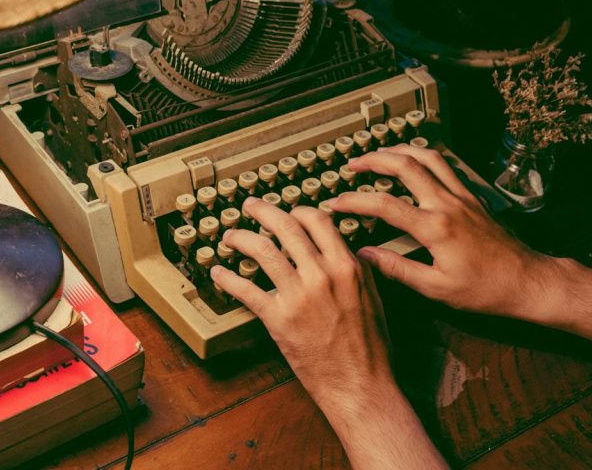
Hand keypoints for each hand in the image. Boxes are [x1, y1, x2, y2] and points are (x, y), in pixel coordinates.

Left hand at [212, 198, 393, 406]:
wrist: (360, 384)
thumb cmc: (369, 347)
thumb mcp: (372, 297)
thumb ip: (357, 270)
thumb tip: (348, 251)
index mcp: (346, 266)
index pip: (317, 220)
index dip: (298, 211)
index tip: (288, 212)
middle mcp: (322, 274)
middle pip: (285, 226)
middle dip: (262, 211)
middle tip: (250, 207)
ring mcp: (298, 295)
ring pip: (262, 250)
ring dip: (241, 238)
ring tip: (230, 236)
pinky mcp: (278, 319)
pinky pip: (246, 290)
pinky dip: (227, 278)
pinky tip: (218, 273)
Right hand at [328, 144, 557, 320]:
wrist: (527, 282)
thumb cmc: (485, 290)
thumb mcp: (435, 288)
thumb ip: (396, 269)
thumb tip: (364, 255)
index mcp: (435, 228)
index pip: (384, 204)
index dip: (354, 201)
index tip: (336, 203)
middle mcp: (448, 204)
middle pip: (404, 166)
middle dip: (373, 161)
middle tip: (353, 165)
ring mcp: (462, 197)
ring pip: (427, 158)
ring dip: (400, 151)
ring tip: (380, 154)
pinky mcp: (473, 198)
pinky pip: (447, 166)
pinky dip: (426, 157)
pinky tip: (416, 160)